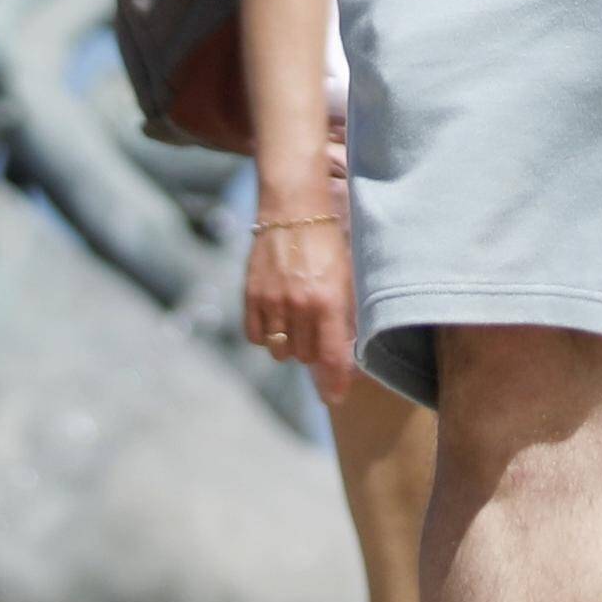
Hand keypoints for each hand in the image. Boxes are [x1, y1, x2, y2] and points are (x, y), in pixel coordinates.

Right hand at [244, 201, 361, 403]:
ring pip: (280, 351)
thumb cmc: (329, 237)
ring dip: (291, 345)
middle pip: (305, 356)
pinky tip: (279, 318)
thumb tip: (350, 349)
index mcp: (328, 300)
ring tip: (300, 324)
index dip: (334, 382)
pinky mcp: (251, 296)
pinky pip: (257, 337)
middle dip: (315, 352)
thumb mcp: (349, 273)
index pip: (332, 357)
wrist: (294, 205)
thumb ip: (348, 313)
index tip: (335, 397)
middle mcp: (299, 306)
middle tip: (320, 337)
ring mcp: (272, 302)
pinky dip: (268, 335)